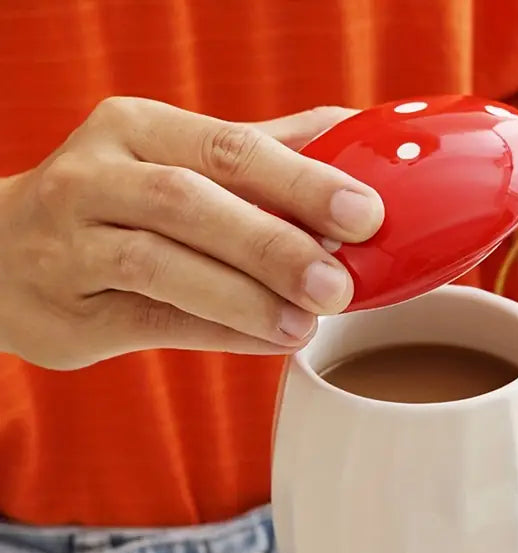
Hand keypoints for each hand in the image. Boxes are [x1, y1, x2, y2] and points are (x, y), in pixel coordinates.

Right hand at [0, 99, 382, 368]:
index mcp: (140, 129)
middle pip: (192, 202)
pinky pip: (152, 320)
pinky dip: (218, 332)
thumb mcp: (177, 159)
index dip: (301, 181)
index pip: (229, 146)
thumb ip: (262, 152)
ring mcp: (74, 243)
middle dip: (273, 244)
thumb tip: (357, 136)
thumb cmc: (118, 202)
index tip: (365, 214)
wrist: (4, 252)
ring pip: (163, 265)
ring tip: (306, 323)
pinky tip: (269, 342)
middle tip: (339, 283)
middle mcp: (98, 176)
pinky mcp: (72, 309)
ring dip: (245, 297)